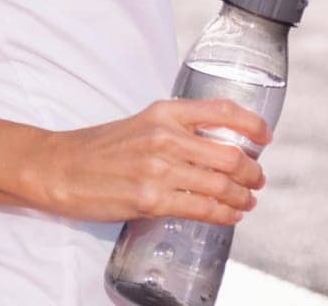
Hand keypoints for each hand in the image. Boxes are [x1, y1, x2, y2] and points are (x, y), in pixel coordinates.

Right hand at [30, 96, 269, 225]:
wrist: (61, 167)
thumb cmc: (100, 148)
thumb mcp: (141, 124)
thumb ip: (176, 130)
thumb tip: (214, 145)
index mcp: (164, 111)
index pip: (222, 110)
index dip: (252, 123)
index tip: (266, 137)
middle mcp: (165, 136)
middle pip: (229, 153)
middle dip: (252, 170)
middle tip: (258, 179)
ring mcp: (159, 169)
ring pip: (220, 183)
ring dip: (242, 195)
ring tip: (248, 200)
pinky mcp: (151, 199)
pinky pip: (201, 208)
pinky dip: (224, 214)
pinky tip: (232, 215)